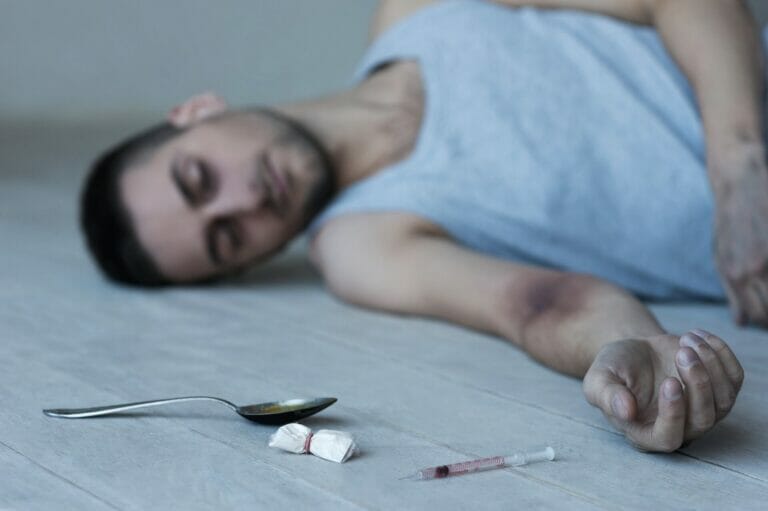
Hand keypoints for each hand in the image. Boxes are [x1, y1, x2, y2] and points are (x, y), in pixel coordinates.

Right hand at [582, 330, 743, 451]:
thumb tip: (624, 412)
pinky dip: (721, 354)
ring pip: (723, 400)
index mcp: (647, 433)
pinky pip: (734, 378)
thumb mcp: (599, 380)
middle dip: (697, 383)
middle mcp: (681, 428)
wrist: (634, 351)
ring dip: (711, 366)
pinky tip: (697, 336)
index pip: (668, 437)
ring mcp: (704, 411)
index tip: (669, 382)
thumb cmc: (614, 370)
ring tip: (687, 340)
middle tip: (682, 353)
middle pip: (702, 419)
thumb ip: (607, 396)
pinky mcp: (719, 390)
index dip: (673, 414)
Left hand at [711, 143, 767, 326]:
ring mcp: (767, 258)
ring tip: (767, 281)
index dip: (764, 321)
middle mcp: (751, 269)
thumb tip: (741, 321)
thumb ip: (732, 289)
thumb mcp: (721, 256)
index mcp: (732, 275)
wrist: (739, 184)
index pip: (753, 317)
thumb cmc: (730, 222)